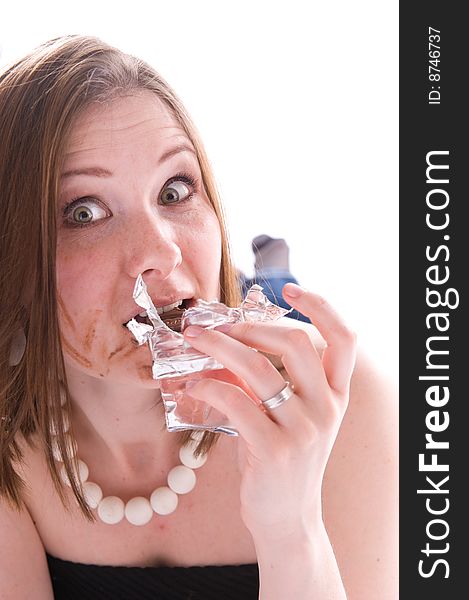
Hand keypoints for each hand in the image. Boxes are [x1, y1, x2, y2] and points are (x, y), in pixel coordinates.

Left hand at [183, 283, 356, 542]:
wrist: (287, 518)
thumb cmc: (283, 458)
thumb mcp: (295, 417)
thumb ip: (276, 381)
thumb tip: (233, 342)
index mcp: (337, 395)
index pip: (344, 339)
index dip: (322, 306)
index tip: (290, 288)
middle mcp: (327, 408)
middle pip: (297, 343)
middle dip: (253, 324)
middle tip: (220, 323)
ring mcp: (302, 430)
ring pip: (259, 368)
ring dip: (220, 346)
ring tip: (194, 339)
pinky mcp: (273, 451)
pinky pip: (236, 403)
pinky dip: (209, 386)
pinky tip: (193, 384)